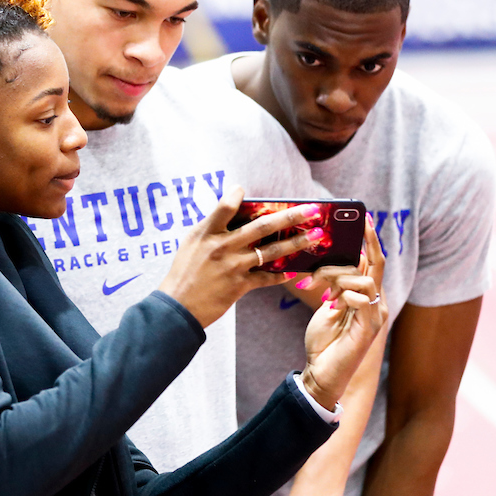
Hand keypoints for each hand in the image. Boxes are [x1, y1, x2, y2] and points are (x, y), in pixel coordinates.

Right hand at [160, 187, 326, 328]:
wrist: (178, 306)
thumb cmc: (184, 271)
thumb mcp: (191, 242)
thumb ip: (211, 227)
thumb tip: (232, 209)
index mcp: (207, 232)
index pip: (225, 206)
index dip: (235, 194)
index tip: (243, 189)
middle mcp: (223, 246)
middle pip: (263, 226)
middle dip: (291, 216)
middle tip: (313, 209)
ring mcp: (233, 266)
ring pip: (272, 251)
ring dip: (297, 242)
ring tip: (317, 236)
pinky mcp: (240, 285)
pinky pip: (267, 278)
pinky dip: (282, 275)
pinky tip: (295, 270)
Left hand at [300, 216, 387, 410]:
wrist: (322, 372)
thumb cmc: (324, 340)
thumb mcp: (326, 305)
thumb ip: (333, 285)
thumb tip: (331, 261)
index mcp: (365, 295)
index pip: (372, 262)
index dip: (370, 240)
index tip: (365, 217)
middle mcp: (376, 302)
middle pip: (374, 264)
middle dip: (365, 243)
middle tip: (353, 230)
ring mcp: (375, 314)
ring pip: (363, 279)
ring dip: (337, 278)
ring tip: (319, 291)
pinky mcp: (370, 327)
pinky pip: (363, 298)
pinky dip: (346, 296)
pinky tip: (332, 304)